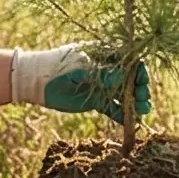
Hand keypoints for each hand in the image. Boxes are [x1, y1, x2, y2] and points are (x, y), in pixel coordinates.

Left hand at [10, 45, 150, 123]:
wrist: (35, 82)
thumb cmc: (57, 68)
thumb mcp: (78, 69)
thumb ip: (99, 74)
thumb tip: (122, 78)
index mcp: (103, 55)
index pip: (128, 60)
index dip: (138, 70)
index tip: (142, 80)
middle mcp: (106, 71)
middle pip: (130, 79)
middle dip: (140, 87)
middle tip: (143, 97)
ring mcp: (101, 86)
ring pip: (124, 94)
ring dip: (135, 102)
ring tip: (143, 110)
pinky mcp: (95, 102)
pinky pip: (112, 108)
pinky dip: (122, 114)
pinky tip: (131, 121)